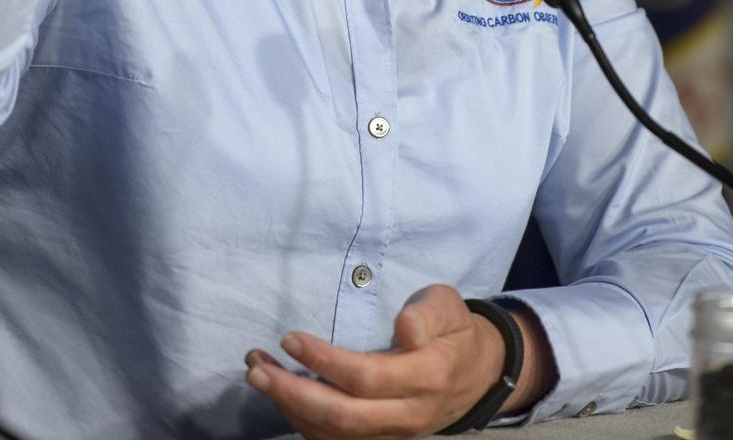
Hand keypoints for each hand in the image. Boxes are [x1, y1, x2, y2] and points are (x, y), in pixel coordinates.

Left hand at [243, 284, 514, 439]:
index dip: (325, 362)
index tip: (290, 338)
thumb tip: (405, 328)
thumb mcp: (449, 307)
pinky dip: (302, 420)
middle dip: (293, 394)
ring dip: (290, 406)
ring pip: (334, 434)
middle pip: (342, 417)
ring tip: (258, 372)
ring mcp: (392, 433)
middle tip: (255, 368)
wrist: (476, 374)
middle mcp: (408, 414)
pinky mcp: (380, 437)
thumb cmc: (454, 330)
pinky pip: (335, 439)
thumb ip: (428, 313)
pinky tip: (281, 393)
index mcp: (426, 376)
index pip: (366, 378)